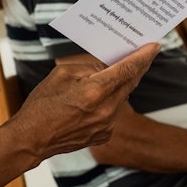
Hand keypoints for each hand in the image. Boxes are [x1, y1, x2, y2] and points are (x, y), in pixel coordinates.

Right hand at [10, 43, 159, 159]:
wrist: (32, 140)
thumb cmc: (42, 105)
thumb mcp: (61, 74)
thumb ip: (88, 66)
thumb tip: (106, 64)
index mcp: (95, 91)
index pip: (126, 70)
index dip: (142, 56)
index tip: (154, 46)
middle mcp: (106, 110)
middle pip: (129, 83)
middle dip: (138, 67)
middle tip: (146, 53)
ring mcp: (107, 125)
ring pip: (121, 97)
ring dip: (121, 84)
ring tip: (116, 72)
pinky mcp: (104, 135)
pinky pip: (113, 111)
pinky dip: (110, 100)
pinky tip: (98, 96)